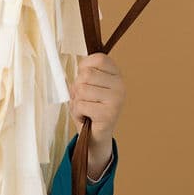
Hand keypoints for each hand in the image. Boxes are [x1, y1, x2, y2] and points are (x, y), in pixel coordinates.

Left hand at [69, 53, 124, 176]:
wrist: (95, 136)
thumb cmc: (89, 108)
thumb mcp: (87, 85)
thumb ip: (83, 73)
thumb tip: (73, 66)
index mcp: (116, 75)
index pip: (99, 59)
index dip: (84, 66)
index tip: (85, 78)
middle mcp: (120, 85)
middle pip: (86, 74)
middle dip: (77, 87)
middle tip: (84, 99)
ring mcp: (116, 99)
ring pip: (82, 89)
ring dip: (77, 101)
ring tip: (85, 108)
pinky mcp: (109, 114)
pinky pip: (81, 105)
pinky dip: (77, 112)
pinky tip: (86, 117)